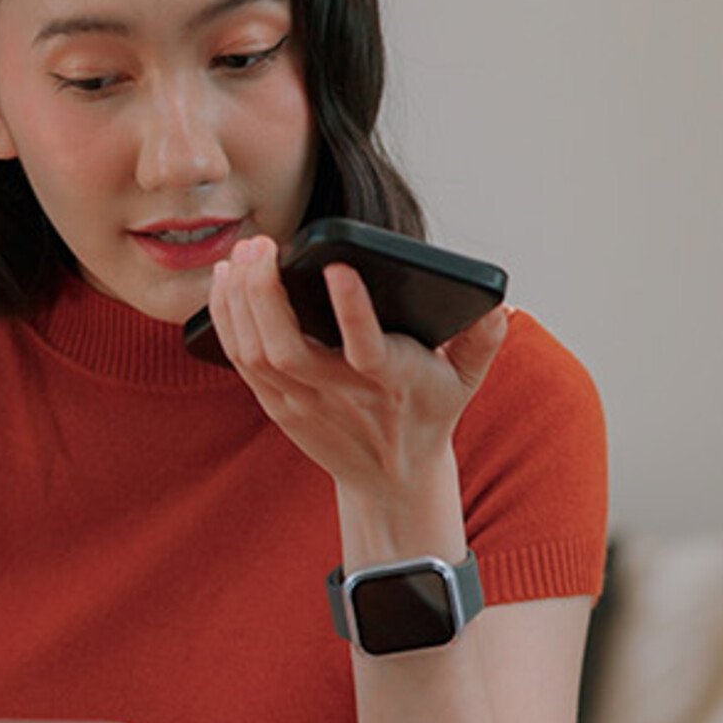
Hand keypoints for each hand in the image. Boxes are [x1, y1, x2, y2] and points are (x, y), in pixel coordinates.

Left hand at [207, 235, 508, 503]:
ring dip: (239, 302)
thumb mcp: (465, 380)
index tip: (338, 266)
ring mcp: (301, 403)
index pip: (368, 348)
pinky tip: (225, 281)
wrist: (390, 478)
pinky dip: (226, 319)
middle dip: (265, 294)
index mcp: (391, 382)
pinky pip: (241, 360)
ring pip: (255, 354)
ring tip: (240, 255)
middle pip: (287, 350)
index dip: (353, 310)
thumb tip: (498, 302)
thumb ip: (483, 339)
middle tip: (261, 243)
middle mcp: (340, 395)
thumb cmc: (426, 413)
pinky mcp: (275, 405)